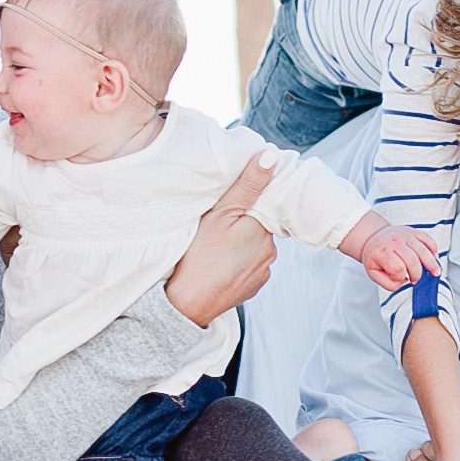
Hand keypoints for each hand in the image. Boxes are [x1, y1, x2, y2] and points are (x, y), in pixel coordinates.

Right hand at [167, 152, 278, 326]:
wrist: (188, 303)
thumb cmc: (199, 255)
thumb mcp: (221, 212)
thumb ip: (248, 185)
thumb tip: (271, 157)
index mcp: (263, 227)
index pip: (264, 204)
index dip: (246, 202)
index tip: (228, 207)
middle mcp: (271, 250)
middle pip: (259, 226)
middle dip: (243, 225)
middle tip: (216, 230)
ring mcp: (264, 271)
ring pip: (255, 247)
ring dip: (241, 245)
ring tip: (216, 249)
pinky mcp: (255, 286)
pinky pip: (251, 267)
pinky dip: (239, 264)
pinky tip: (220, 265)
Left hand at [358, 224, 441, 291]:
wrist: (373, 237)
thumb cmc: (375, 255)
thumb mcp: (373, 273)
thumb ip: (387, 283)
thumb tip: (403, 283)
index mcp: (383, 252)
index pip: (398, 268)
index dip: (401, 277)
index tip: (400, 278)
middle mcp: (395, 242)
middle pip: (413, 260)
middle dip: (417, 274)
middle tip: (415, 279)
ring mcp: (405, 235)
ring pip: (423, 250)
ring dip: (431, 264)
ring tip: (436, 272)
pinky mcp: (414, 232)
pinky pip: (428, 239)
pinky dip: (434, 249)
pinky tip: (434, 258)